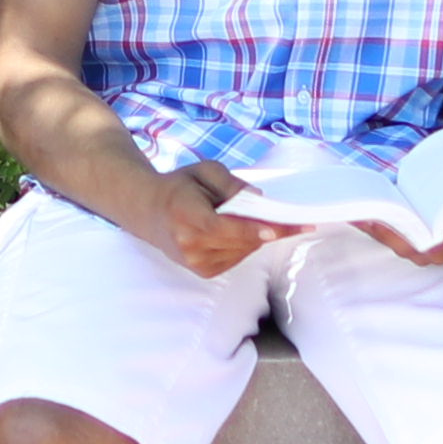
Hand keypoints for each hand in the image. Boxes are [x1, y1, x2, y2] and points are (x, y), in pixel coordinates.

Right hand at [135, 164, 269, 281]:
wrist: (150, 212)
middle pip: (239, 241)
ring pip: (243, 251)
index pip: (221, 227)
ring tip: (247, 217)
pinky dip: (246, 244)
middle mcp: (188, 244)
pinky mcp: (203, 271)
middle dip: (268, 230)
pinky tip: (236, 230)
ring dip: (256, 236)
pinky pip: (238, 257)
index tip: (275, 229)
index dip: (250, 228)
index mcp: (184, 215)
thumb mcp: (204, 171)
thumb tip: (258, 198)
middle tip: (292, 218)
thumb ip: (231, 184)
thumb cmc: (180, 187)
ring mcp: (195, 262)